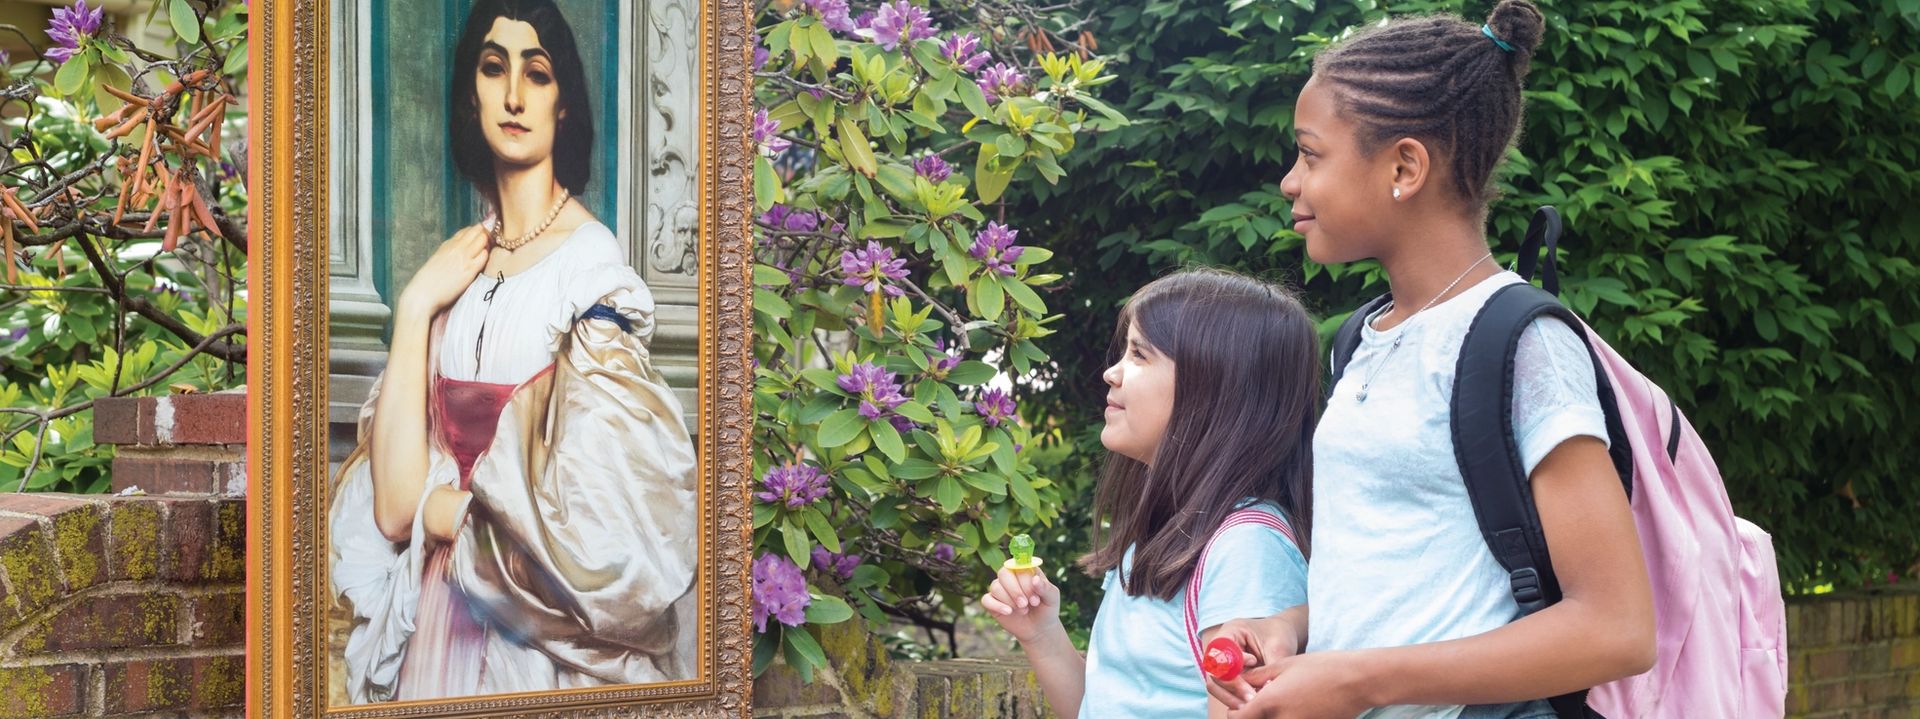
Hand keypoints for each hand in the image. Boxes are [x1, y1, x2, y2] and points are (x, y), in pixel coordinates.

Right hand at [397, 224, 489, 320]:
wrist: (423, 294)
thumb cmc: (428, 282)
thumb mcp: (437, 260)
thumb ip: (449, 254)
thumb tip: (459, 253)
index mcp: (447, 245)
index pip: (466, 231)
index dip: (475, 233)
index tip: (480, 238)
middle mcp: (456, 248)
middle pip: (476, 231)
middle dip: (485, 234)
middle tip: (490, 243)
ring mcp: (463, 257)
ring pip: (482, 240)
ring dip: (488, 243)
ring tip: (489, 252)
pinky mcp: (469, 270)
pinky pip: (484, 256)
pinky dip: (487, 255)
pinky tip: (485, 262)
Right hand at [979, 566, 1061, 643]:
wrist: (1039, 629)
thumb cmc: (1046, 609)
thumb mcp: (1052, 598)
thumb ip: (1045, 587)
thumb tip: (1035, 579)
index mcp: (1025, 570)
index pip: (1019, 566)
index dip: (1025, 581)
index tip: (1035, 599)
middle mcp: (1011, 577)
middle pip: (1003, 573)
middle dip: (1015, 591)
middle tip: (1026, 604)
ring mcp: (1000, 589)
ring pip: (995, 587)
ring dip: (1009, 601)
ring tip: (1023, 611)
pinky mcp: (992, 603)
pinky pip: (986, 599)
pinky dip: (997, 606)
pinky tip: (1008, 612)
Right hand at [1206, 612, 1304, 708]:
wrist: (1280, 633)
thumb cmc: (1278, 635)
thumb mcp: (1277, 648)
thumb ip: (1268, 668)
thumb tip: (1265, 691)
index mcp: (1230, 632)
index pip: (1220, 652)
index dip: (1232, 666)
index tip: (1253, 670)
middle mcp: (1219, 648)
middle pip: (1214, 671)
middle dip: (1232, 687)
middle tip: (1252, 700)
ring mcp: (1220, 662)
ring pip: (1215, 684)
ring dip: (1230, 697)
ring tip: (1250, 706)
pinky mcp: (1226, 675)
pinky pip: (1223, 690)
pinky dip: (1235, 699)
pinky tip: (1250, 704)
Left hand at [1228, 651, 1370, 718]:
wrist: (1357, 681)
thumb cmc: (1321, 668)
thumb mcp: (1284, 665)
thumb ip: (1257, 676)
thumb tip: (1241, 682)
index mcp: (1270, 703)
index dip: (1236, 711)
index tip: (1241, 704)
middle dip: (1254, 715)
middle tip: (1261, 701)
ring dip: (1271, 717)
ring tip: (1281, 701)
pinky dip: (1288, 718)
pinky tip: (1297, 705)